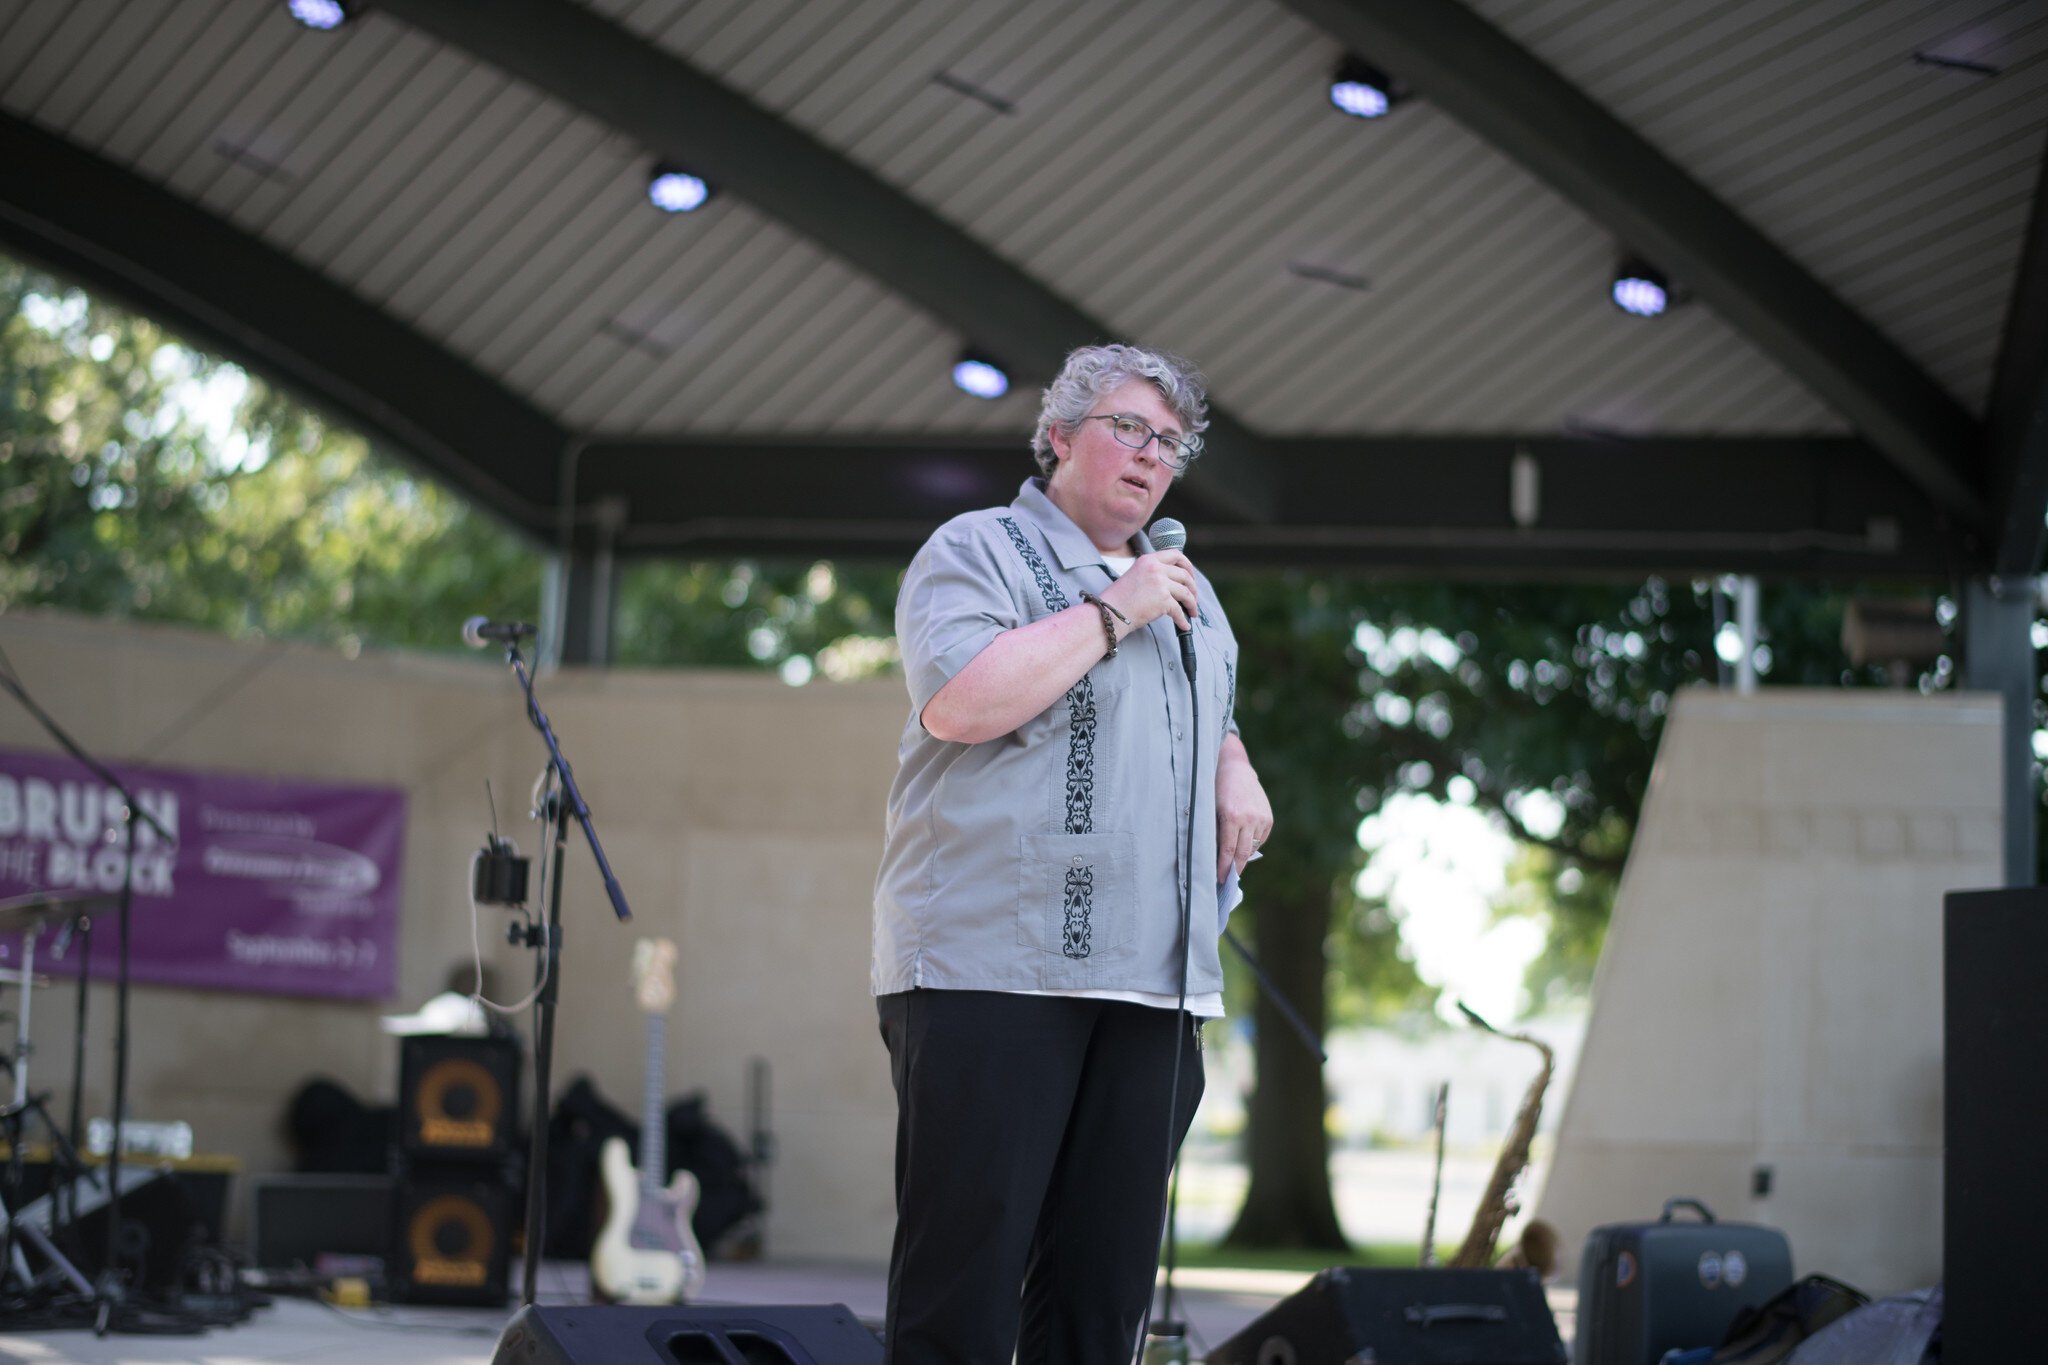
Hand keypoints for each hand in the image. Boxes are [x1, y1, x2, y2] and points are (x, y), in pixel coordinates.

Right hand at [1099, 550, 1198, 632]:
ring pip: (1186, 592)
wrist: (1109, 612)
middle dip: (1193, 587)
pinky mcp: (1163, 600)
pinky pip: (1180, 610)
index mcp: (1148, 560)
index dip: (1187, 565)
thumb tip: (1174, 582)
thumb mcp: (1135, 575)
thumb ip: (1153, 573)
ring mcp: (1160, 583)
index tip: (1190, 575)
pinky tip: (1184, 625)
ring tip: (1192, 612)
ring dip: (1192, 604)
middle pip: (1185, 575)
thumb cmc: (1119, 599)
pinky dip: (1183, 620)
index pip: (1175, 554)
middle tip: (1193, 597)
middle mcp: (1156, 568)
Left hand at [1215, 737, 1271, 881]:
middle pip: (1243, 853)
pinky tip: (1242, 843)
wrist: (1235, 768)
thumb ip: (1215, 833)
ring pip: (1253, 847)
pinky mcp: (1269, 818)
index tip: (1219, 880)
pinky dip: (1251, 844)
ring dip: (1243, 857)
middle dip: (1235, 869)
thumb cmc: (1215, 790)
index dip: (1223, 868)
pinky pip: (1260, 838)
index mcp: (1232, 816)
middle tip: (1227, 880)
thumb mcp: (1211, 810)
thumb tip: (1216, 858)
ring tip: (1233, 864)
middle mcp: (1249, 818)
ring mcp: (1261, 818)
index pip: (1228, 850)